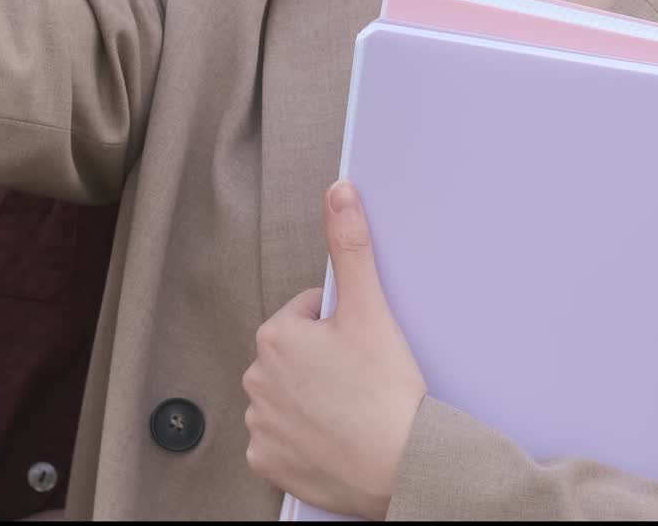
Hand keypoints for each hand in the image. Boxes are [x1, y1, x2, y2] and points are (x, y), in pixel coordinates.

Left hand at [243, 181, 426, 519]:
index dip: (340, 327)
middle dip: (323, 361)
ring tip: (350, 410)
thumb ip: (349, 244)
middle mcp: (255, 379)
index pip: (308, 314)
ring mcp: (259, 425)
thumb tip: (338, 192)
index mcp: (274, 336)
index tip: (361, 348)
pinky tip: (332, 439)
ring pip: (289, 394)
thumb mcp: (369, 307)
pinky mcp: (267, 463)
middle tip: (360, 379)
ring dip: (313, 398)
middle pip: (296, 355)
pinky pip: (281, 440)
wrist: (402, 465)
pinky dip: (303, 439)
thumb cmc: (384, 388)